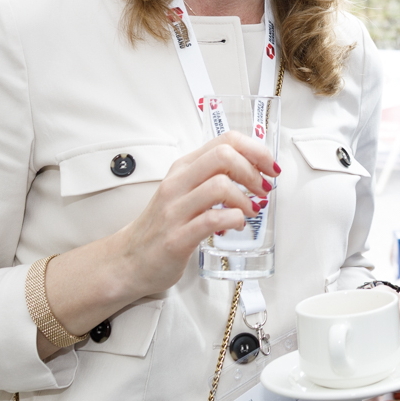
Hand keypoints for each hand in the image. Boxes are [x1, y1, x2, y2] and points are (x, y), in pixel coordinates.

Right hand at [37, 131, 275, 357]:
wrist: (129, 260)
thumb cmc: (163, 225)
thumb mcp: (185, 190)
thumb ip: (213, 177)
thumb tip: (255, 169)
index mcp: (183, 168)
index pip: (225, 140)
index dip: (256, 150)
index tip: (270, 166)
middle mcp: (178, 183)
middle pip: (224, 155)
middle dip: (253, 170)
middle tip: (263, 188)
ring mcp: (175, 210)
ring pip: (220, 185)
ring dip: (245, 198)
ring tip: (250, 210)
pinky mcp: (177, 237)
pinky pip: (213, 220)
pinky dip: (234, 220)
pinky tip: (237, 226)